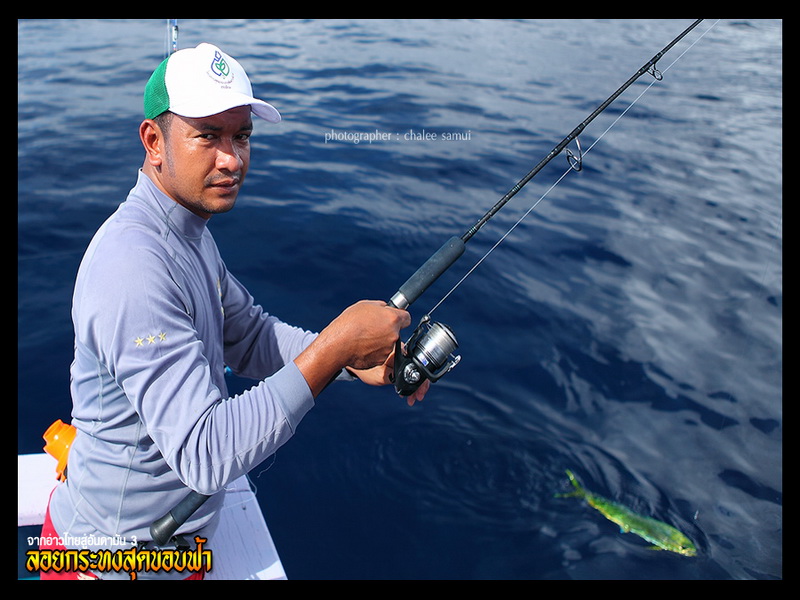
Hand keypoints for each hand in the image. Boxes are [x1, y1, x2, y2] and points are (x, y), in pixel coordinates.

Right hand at [294, 300, 410, 396]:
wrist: (338, 344)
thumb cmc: (349, 323)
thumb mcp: (365, 305)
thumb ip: (381, 307)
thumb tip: (386, 308)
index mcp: (393, 319)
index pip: (407, 318)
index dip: (399, 317)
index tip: (394, 318)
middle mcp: (394, 334)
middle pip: (397, 331)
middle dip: (388, 329)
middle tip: (373, 327)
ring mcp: (388, 349)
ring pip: (388, 343)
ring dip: (381, 340)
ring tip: (365, 337)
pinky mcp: (381, 360)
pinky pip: (381, 353)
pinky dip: (374, 351)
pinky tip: (363, 346)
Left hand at [346, 345, 430, 406]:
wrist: (353, 362)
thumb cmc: (364, 368)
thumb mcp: (380, 376)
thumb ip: (395, 377)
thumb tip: (407, 380)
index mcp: (399, 351)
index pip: (416, 366)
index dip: (421, 381)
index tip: (419, 392)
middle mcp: (401, 351)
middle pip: (417, 368)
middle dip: (420, 384)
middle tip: (417, 397)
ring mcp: (399, 355)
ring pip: (412, 369)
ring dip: (414, 384)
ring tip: (412, 397)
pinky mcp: (395, 358)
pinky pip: (406, 369)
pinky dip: (407, 380)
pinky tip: (405, 391)